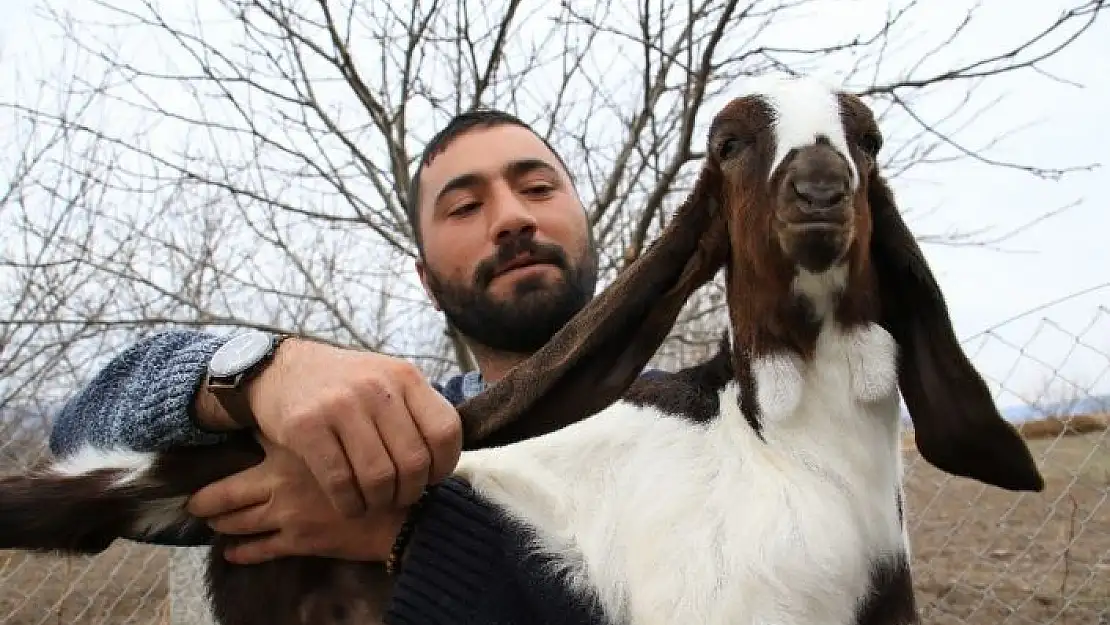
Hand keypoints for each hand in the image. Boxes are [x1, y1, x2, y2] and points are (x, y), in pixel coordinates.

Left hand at [187, 436, 410, 563]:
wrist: (403, 510)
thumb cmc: (383, 466)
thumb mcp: (354, 430)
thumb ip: (326, 422)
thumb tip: (297, 415)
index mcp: (294, 449)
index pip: (248, 447)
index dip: (225, 454)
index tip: (212, 454)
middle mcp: (282, 480)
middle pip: (228, 494)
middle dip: (207, 501)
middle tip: (194, 503)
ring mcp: (287, 512)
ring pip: (238, 522)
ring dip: (221, 524)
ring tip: (211, 523)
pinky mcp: (298, 540)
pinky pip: (260, 550)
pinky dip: (242, 552)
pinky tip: (232, 553)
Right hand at [243, 337, 461, 516]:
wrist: (280, 368)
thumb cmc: (344, 385)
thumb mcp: (387, 381)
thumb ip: (416, 412)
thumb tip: (445, 462)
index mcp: (405, 376)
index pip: (445, 431)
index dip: (444, 465)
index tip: (431, 478)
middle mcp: (377, 387)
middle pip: (413, 461)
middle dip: (410, 492)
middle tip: (398, 497)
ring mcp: (340, 405)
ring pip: (379, 477)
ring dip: (379, 502)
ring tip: (374, 502)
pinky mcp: (306, 426)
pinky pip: (340, 482)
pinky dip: (350, 504)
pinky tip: (349, 505)